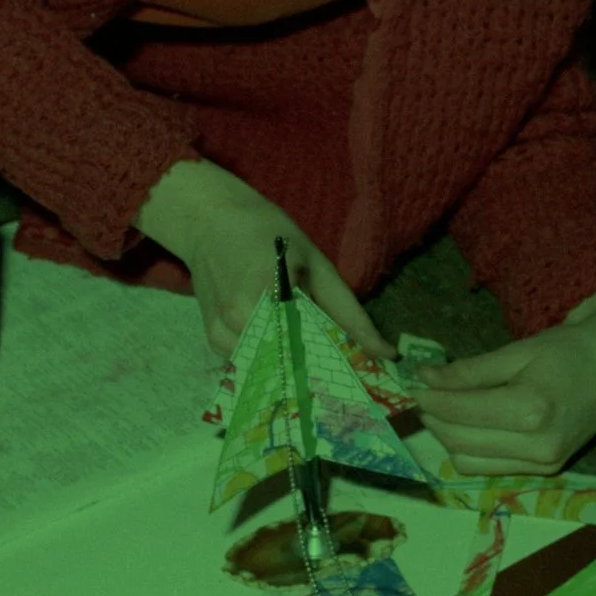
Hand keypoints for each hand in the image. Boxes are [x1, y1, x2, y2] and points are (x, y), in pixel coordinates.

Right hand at [134, 157, 391, 364]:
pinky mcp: (212, 339)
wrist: (209, 220)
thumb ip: (347, 311)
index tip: (362, 376)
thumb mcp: (315, 262)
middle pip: (293, 364)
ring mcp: (223, 333)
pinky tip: (273, 334)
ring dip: (290, 362)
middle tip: (337, 365)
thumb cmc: (267, 232)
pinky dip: (266, 354)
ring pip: (271, 367)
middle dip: (318, 367)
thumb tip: (386, 353)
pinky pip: (249, 361)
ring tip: (304, 345)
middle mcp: (243, 319)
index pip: (317, 349)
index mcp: (271, 293)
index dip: (341, 365)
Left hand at [408, 289, 595, 476]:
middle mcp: (539, 445)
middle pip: (459, 441)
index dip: (429, 398)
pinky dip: (471, 450)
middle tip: (423, 395)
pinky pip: (490, 468)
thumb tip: (423, 378)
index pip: (459, 412)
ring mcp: (545, 462)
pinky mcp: (548, 469)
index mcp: (531, 409)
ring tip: (444, 409)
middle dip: (433, 418)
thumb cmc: (568, 348)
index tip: (413, 384)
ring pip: (469, 461)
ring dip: (448, 437)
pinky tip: (470, 426)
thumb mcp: (517, 351)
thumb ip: (469, 370)